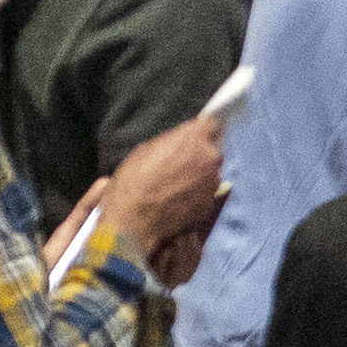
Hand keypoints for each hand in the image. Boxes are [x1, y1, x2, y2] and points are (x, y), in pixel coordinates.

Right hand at [107, 116, 228, 263]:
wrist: (133, 222)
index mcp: (194, 138)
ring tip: (174, 186)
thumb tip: (178, 143)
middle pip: (211, 150)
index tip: (196, 138)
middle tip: (179, 165)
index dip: (201, 132)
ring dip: (198, 176)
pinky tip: (176, 201)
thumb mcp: (144, 151)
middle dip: (199, 155)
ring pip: (209, 173)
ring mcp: (213, 181)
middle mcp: (210, 157)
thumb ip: (169, 143)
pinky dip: (196, 195)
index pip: (211, 125)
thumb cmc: (132, 183)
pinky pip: (205, 193)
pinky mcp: (210, 202)